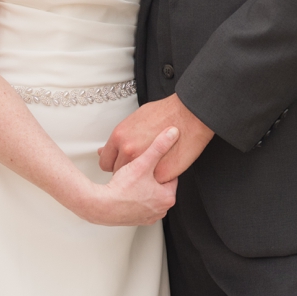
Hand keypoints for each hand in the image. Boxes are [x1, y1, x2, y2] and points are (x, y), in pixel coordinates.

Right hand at [81, 126, 179, 225]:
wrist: (101, 206)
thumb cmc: (121, 189)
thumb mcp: (142, 163)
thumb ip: (158, 146)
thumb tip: (172, 133)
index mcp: (167, 198)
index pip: (171, 176)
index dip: (161, 165)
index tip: (155, 159)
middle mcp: (160, 210)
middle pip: (160, 185)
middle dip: (151, 175)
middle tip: (142, 166)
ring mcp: (147, 217)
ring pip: (149, 194)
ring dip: (143, 184)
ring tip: (133, 176)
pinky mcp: (135, 220)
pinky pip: (139, 203)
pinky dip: (135, 195)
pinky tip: (128, 187)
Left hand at [99, 94, 214, 181]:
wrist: (190, 114)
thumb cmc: (167, 111)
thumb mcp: (137, 117)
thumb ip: (122, 135)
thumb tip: (111, 145)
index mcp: (119, 136)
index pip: (106, 161)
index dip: (115, 163)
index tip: (121, 163)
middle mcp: (128, 150)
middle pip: (118, 172)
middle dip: (127, 171)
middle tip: (137, 167)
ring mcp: (143, 163)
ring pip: (133, 182)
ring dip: (140, 178)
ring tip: (150, 170)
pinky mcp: (159, 174)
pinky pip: (152, 183)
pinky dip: (156, 180)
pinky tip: (161, 171)